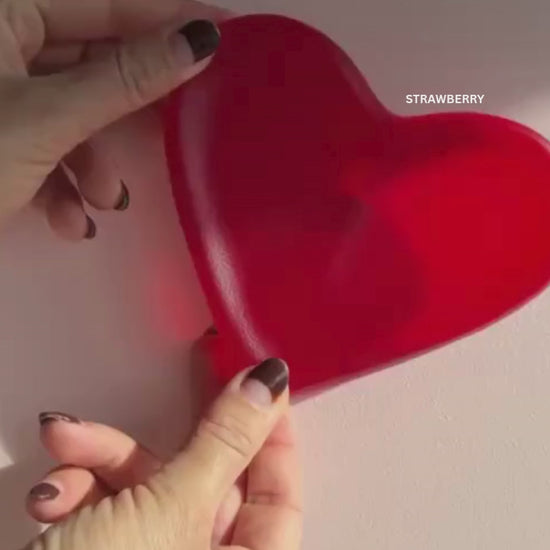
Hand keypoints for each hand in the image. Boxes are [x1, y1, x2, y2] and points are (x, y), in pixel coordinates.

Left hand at [0, 0, 228, 239]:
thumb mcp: (48, 119)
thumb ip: (126, 80)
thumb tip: (197, 44)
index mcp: (0, 8)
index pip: (102, 2)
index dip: (163, 18)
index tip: (216, 31)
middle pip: (88, 62)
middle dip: (122, 114)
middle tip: (172, 125)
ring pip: (69, 111)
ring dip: (92, 163)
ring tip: (102, 201)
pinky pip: (45, 140)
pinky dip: (62, 181)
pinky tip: (69, 218)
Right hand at [24, 359, 301, 549]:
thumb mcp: (174, 509)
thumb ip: (226, 441)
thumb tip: (272, 381)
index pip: (281, 499)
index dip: (276, 438)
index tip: (265, 385)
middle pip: (209, 480)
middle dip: (178, 431)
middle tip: (198, 372)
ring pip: (150, 484)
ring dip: (104, 456)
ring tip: (67, 440)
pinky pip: (110, 504)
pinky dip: (79, 486)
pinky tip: (51, 494)